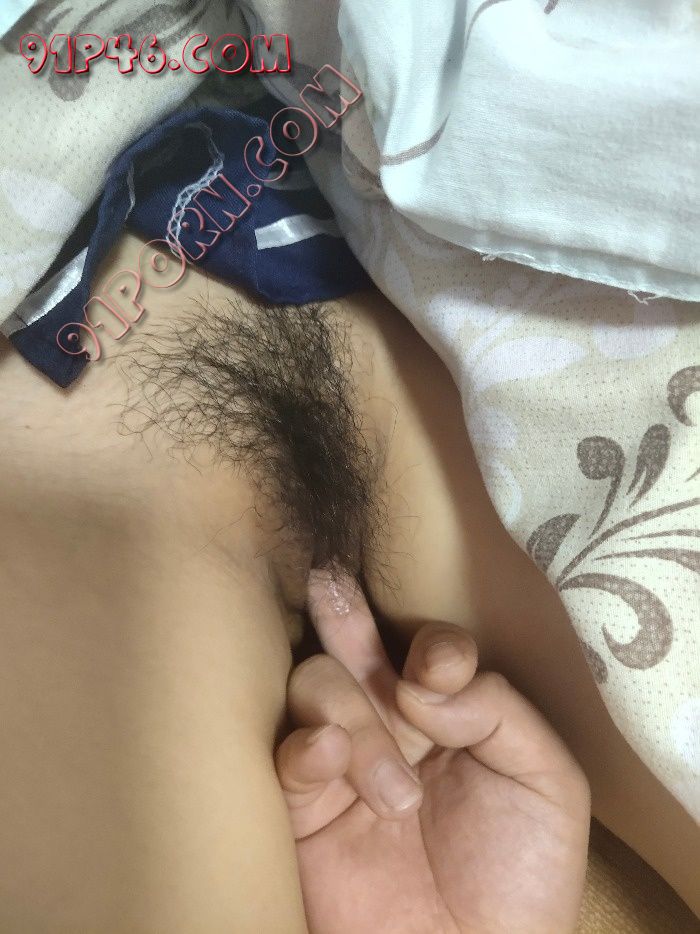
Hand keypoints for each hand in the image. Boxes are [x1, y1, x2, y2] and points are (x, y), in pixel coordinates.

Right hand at [275, 571, 590, 932]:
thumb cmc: (521, 875)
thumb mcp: (547, 783)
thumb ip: (500, 711)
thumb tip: (426, 681)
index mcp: (448, 712)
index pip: (430, 649)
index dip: (433, 646)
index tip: (439, 670)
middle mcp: (391, 723)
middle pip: (355, 646)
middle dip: (345, 613)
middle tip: (333, 584)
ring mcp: (344, 760)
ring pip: (317, 685)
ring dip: (352, 716)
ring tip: (396, 795)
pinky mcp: (303, 806)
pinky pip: (286, 752)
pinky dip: (305, 744)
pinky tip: (330, 756)